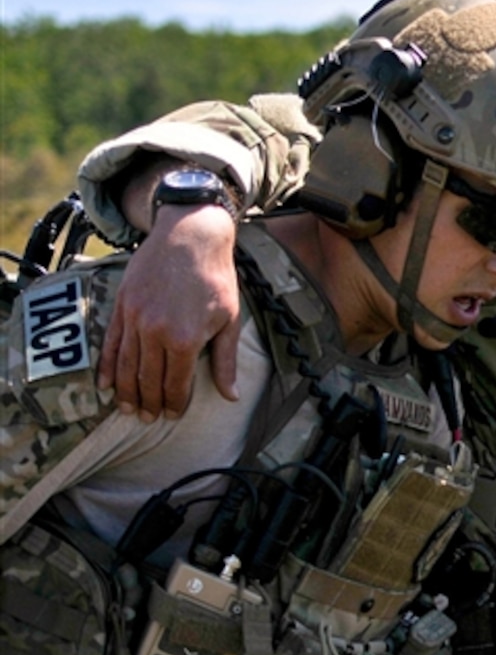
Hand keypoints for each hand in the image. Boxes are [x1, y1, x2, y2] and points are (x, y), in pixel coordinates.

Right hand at [97, 204, 240, 420]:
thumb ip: (225, 360)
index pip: (175, 383)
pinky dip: (107, 367)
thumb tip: (230, 396)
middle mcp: (155, 332)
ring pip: (125, 366)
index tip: (173, 416)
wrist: (191, 235)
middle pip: (147, 379)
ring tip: (128, 409)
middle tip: (149, 418)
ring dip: (126, 391)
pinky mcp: (122, 305)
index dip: (175, 403)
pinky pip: (111, 343)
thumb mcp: (229, 319)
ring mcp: (135, 318)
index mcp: (185, 339)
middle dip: (149, 402)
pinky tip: (106, 384)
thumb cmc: (216, 278)